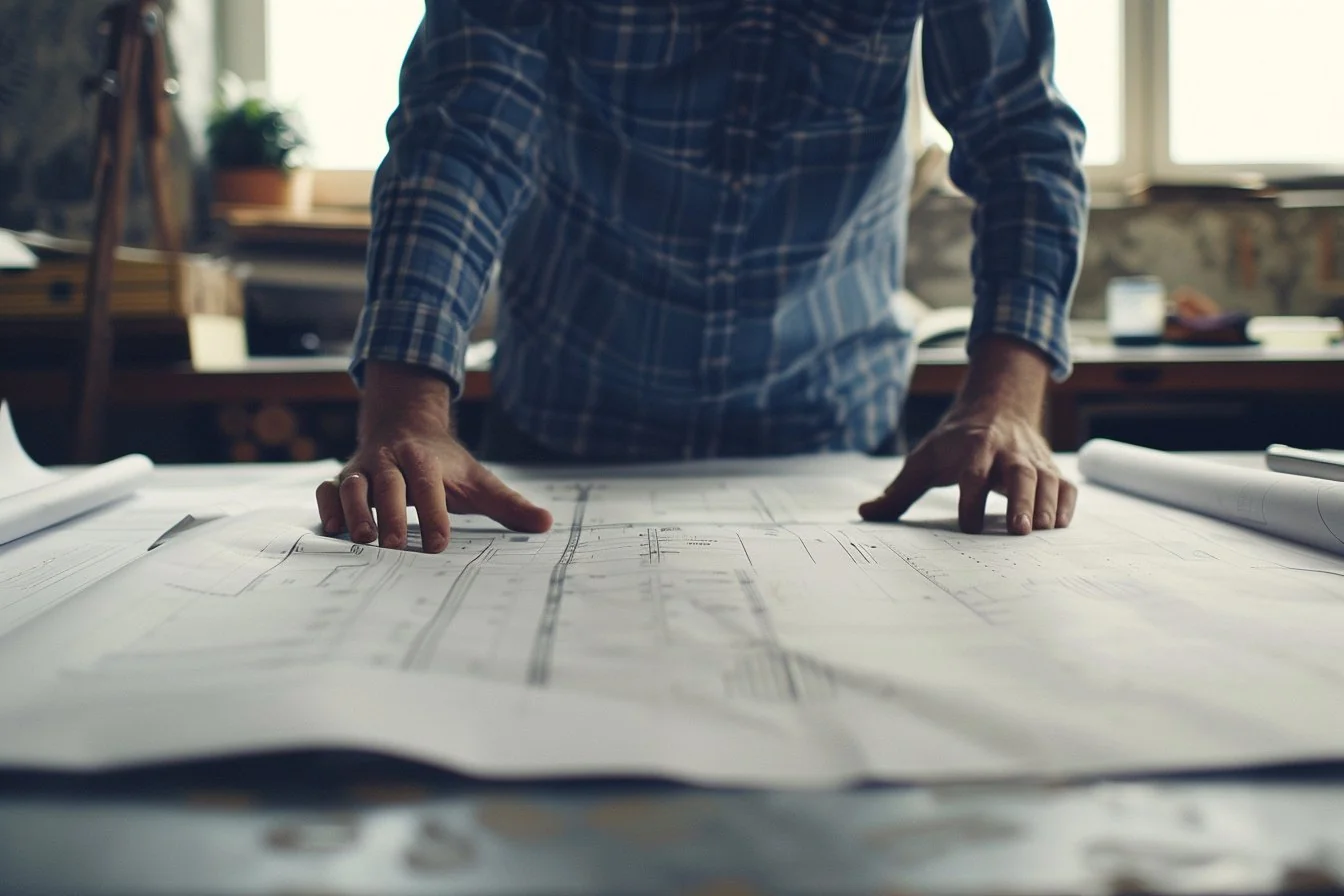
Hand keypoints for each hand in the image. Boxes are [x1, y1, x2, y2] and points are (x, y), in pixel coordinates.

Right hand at [314, 362, 551, 551]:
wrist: (404, 422)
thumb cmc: (443, 463)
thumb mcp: (477, 479)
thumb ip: (507, 504)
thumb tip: (546, 523)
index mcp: (424, 458)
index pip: (429, 485)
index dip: (433, 513)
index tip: (438, 544)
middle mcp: (390, 459)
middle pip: (387, 484)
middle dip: (387, 513)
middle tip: (392, 546)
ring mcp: (363, 468)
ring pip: (351, 484)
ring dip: (353, 510)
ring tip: (360, 540)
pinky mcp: (342, 478)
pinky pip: (326, 489)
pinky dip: (326, 506)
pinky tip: (332, 529)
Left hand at [858, 336, 1076, 534]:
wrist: (995, 407)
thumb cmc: (954, 443)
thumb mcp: (923, 460)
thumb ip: (898, 491)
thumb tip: (865, 513)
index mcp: (974, 447)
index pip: (972, 473)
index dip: (971, 499)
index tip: (968, 527)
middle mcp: (1006, 450)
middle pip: (1019, 473)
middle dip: (1021, 500)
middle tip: (1020, 530)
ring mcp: (1032, 459)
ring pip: (1047, 479)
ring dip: (1047, 504)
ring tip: (1042, 531)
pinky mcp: (1049, 467)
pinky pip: (1066, 484)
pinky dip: (1067, 503)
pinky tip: (1060, 525)